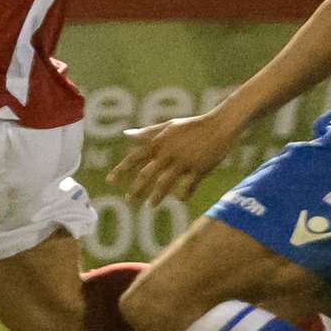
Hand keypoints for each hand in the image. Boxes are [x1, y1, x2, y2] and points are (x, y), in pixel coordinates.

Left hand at [106, 112, 240, 205]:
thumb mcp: (168, 126)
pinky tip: (180, 200)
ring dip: (156, 196)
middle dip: (136, 189)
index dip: (121, 169)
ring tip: (150, 206)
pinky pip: (189, 185)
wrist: (220, 125)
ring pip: (165, 182)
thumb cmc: (192, 126)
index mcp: (159, 142)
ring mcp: (184, 161)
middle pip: (147, 174)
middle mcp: (168, 152)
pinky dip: (184, 194)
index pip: (135, 157)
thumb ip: (147, 133)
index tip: (109, 181)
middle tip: (128, 201)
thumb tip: (125, 135)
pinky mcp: (200, 168)